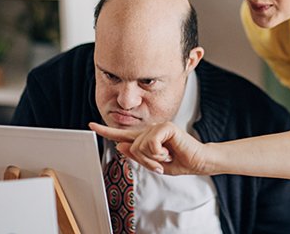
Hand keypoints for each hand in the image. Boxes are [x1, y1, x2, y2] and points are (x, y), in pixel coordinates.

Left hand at [89, 122, 208, 175]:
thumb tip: (120, 146)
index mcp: (145, 138)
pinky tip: (169, 152)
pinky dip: (159, 154)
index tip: (91, 125)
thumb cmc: (179, 162)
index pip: (122, 134)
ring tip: (166, 157)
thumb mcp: (153, 164)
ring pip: (139, 146)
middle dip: (144, 161)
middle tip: (160, 164)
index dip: (106, 130)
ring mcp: (158, 126)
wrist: (197, 162)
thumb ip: (136, 156)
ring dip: (153, 159)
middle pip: (130, 147)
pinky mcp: (165, 127)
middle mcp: (150, 130)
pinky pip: (150, 144)